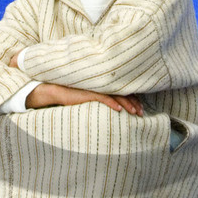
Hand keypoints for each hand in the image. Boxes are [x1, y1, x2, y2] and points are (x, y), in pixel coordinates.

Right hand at [26, 82, 144, 115]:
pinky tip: (119, 110)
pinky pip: (103, 98)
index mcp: (103, 85)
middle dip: (134, 103)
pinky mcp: (87, 93)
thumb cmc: (71, 94)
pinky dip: (113, 103)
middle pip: (122, 93)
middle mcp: (101, 85)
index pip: (122, 91)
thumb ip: (100, 97)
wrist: (55, 89)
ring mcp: (95, 88)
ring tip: (136, 112)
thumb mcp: (88, 96)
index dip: (133, 98)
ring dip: (128, 104)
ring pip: (116, 95)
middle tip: (142, 112)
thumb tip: (112, 107)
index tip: (140, 108)